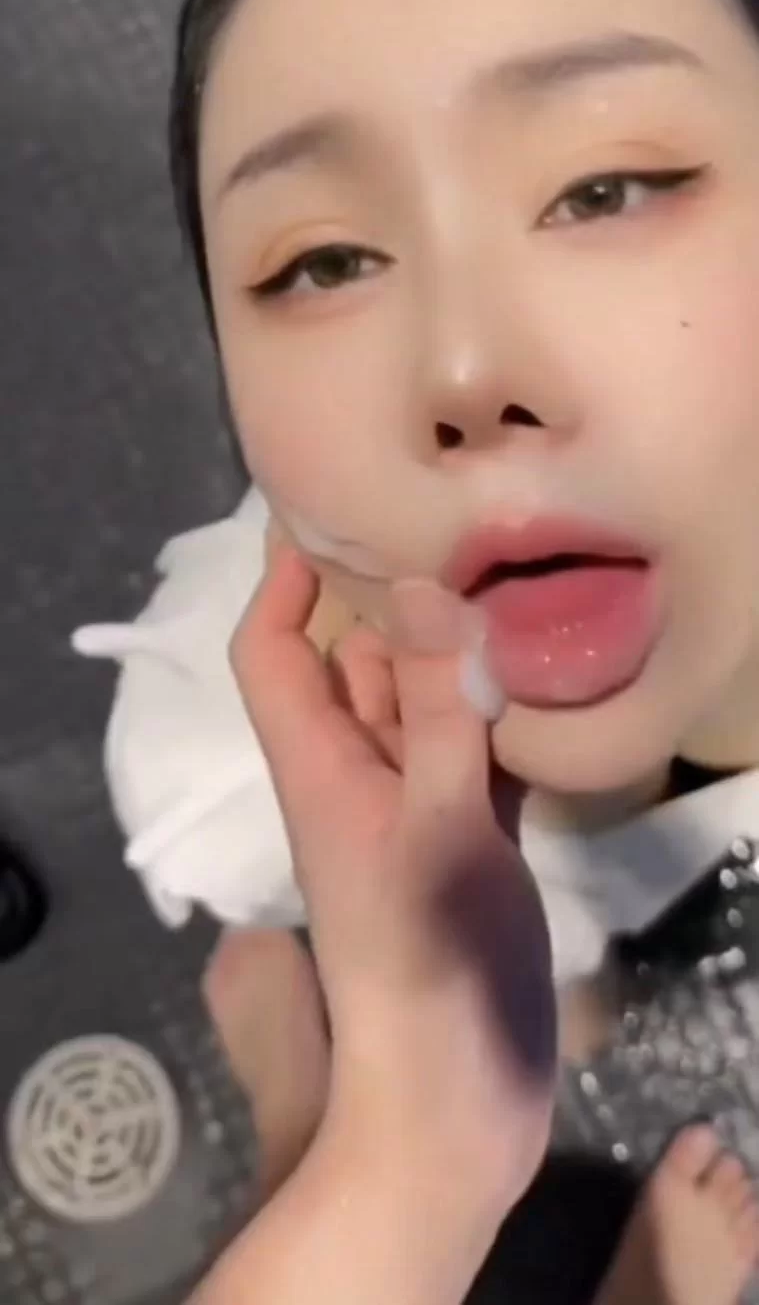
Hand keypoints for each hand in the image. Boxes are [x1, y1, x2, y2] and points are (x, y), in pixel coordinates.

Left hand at [228, 546, 555, 1213]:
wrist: (453, 1100)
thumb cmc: (429, 961)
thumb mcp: (436, 822)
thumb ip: (431, 710)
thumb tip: (417, 586)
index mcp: (321, 767)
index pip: (272, 654)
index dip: (283, 584)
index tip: (329, 512)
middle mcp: (359, 777)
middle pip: (354, 667)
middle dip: (392, 602)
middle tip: (461, 528)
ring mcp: (415, 812)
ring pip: (422, 707)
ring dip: (455, 656)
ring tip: (517, 587)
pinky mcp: (468, 843)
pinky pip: (472, 754)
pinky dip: (499, 717)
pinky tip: (551, 686)